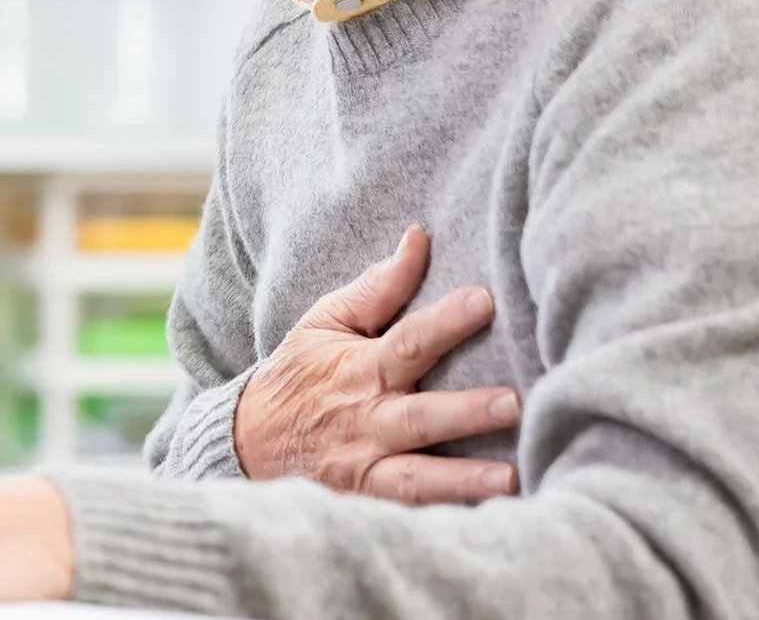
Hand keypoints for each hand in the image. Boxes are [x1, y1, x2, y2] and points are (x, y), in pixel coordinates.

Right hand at [235, 225, 521, 503]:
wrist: (245, 443)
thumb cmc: (299, 377)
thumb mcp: (326, 323)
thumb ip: (378, 287)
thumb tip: (419, 238)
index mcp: (360, 369)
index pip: (407, 342)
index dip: (444, 321)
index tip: (483, 299)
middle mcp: (366, 420)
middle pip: (420, 416)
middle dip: (465, 411)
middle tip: (513, 403)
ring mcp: (365, 467)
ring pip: (416, 476)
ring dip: (462, 478)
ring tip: (508, 478)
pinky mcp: (365, 504)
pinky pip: (407, 514)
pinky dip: (442, 516)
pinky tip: (487, 521)